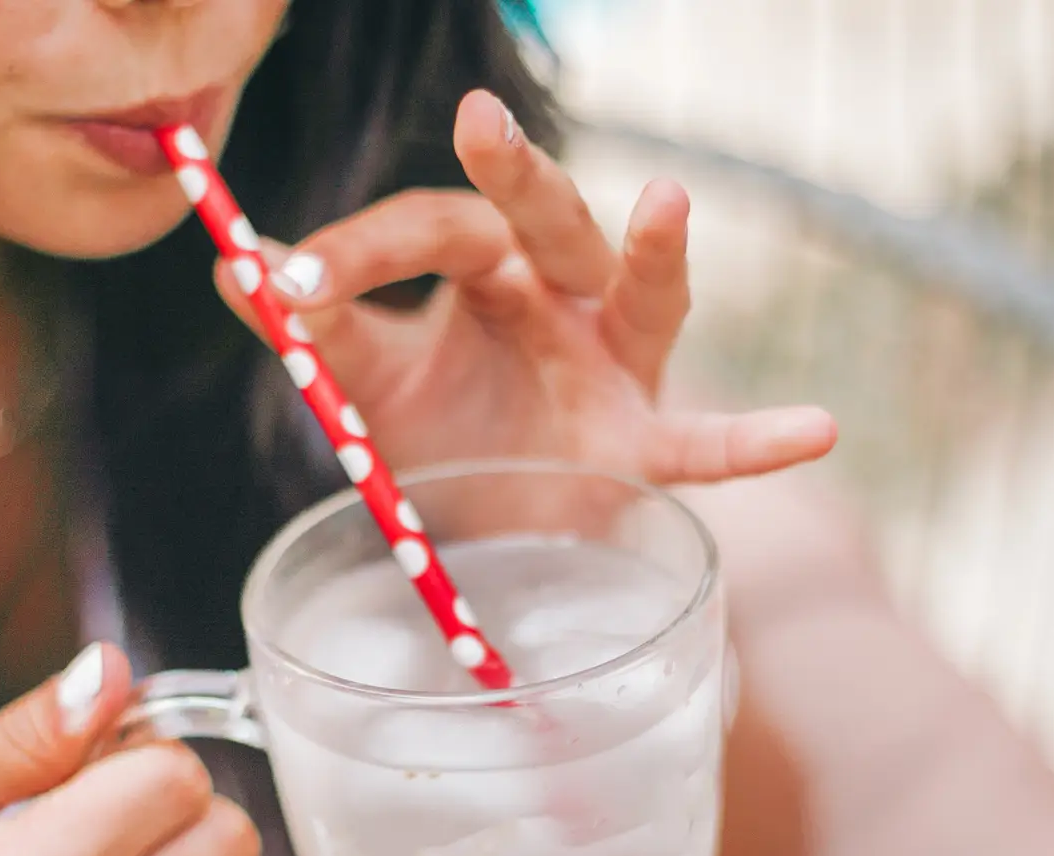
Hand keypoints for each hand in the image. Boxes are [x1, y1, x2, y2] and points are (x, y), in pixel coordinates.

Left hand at [216, 89, 836, 484]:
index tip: (284, 281)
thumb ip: (315, 328)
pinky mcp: (644, 446)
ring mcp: (614, 366)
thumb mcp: (368, 383)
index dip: (358, 251)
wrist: (491, 534)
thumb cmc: (442, 437)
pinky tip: (818, 427)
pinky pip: (707, 445)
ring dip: (658, 251)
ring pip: (644, 295)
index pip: (428, 230)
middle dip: (515, 173)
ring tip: (667, 202)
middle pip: (544, 219)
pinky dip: (758, 441)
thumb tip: (234, 268)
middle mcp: (559, 297)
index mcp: (485, 269)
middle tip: (477, 123)